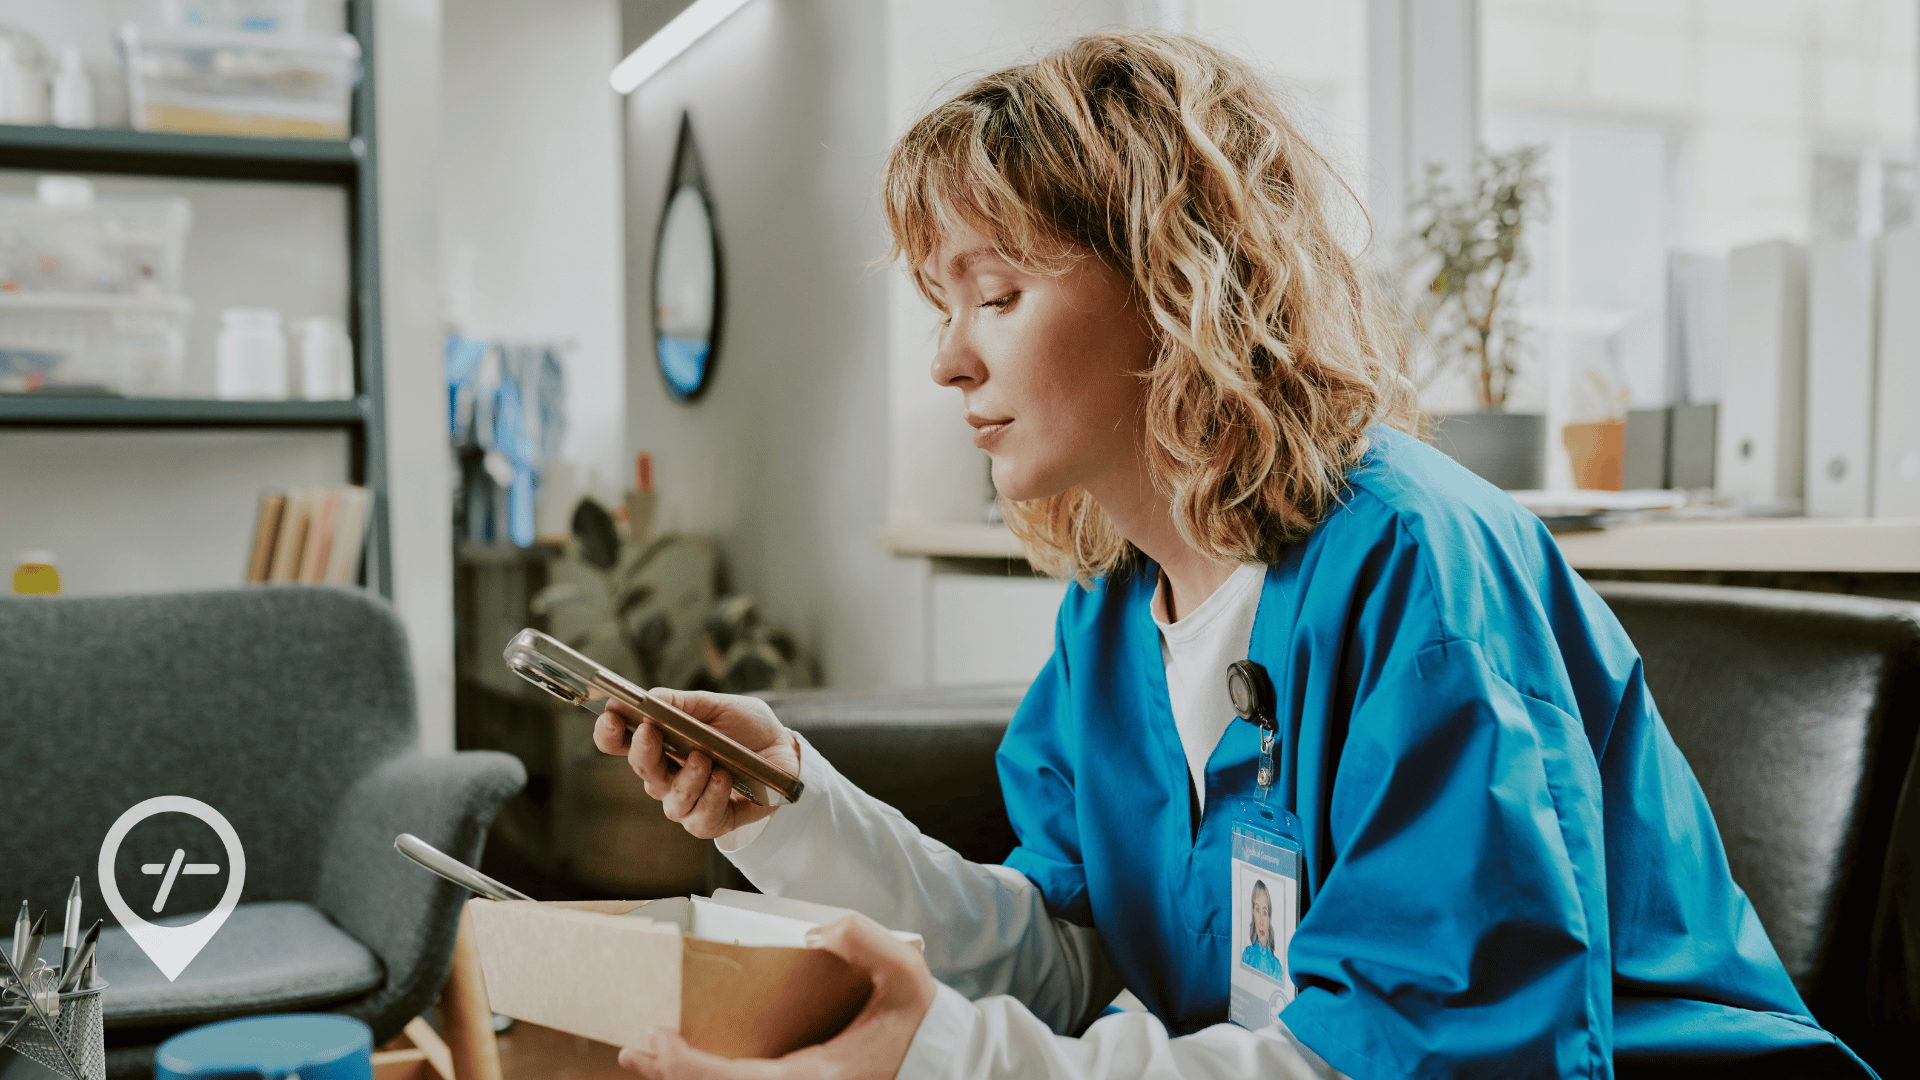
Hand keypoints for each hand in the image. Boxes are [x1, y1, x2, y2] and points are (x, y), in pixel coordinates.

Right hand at [592, 688, 800, 838]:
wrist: (785, 751)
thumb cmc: (746, 729)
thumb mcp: (716, 705)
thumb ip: (681, 703)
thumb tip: (646, 698)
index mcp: (661, 744)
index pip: (621, 743)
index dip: (608, 733)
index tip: (610, 716)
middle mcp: (667, 776)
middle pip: (643, 770)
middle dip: (644, 752)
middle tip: (650, 732)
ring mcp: (689, 801)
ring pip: (672, 801)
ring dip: (686, 779)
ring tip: (703, 758)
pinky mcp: (713, 820)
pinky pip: (701, 819)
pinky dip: (712, 798)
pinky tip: (723, 779)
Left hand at [617, 914, 936, 1079]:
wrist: (944, 1060)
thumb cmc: (920, 1021)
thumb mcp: (906, 971)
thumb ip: (866, 941)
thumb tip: (814, 932)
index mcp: (817, 1076)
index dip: (689, 1066)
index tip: (658, 1037)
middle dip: (670, 1074)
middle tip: (635, 1047)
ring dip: (681, 1079)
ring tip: (645, 1055)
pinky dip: (706, 1076)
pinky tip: (684, 1063)